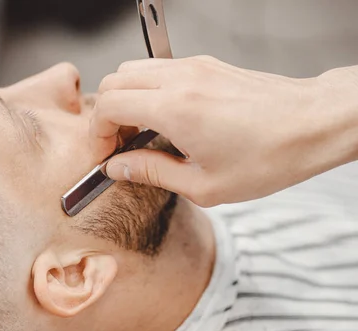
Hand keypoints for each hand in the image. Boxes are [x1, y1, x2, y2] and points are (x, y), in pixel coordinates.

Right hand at [90, 56, 357, 206]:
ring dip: (126, 100)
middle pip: (114, 81)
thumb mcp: (204, 184)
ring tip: (140, 133)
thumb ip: (151, 173)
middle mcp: (180, 80)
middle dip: (107, 115)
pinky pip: (160, 70)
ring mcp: (194, 67)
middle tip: (118, 145)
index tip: (104, 154)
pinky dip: (148, 91)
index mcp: (175, 110)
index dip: (97, 133)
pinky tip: (165, 120)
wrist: (313, 124)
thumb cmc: (269, 157)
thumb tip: (118, 168)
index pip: (109, 106)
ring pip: (134, 70)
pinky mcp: (207, 65)